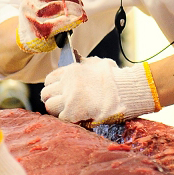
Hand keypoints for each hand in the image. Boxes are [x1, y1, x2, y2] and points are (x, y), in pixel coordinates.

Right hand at [17, 0, 88, 53]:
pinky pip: (58, 22)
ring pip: (59, 6)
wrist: (27, 37)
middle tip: (81, 6)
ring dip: (75, 9)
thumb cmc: (42, 15)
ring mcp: (32, 14)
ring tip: (80, 13)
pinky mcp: (37, 29)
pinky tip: (77, 20)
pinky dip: (71, 21)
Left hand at [41, 56, 158, 125]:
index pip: (49, 80)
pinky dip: (69, 120)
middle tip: (63, 105)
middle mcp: (66, 82)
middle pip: (46, 94)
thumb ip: (82, 61)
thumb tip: (75, 54)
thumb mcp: (96, 63)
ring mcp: (68, 97)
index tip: (60, 93)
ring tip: (70, 113)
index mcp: (70, 70)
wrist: (127, 90)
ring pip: (50, 106)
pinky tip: (79, 118)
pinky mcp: (73, 112)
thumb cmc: (116, 78)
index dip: (54, 88)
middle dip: (53, 100)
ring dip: (58, 111)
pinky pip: (62, 118)